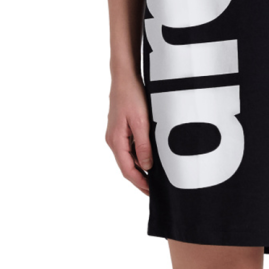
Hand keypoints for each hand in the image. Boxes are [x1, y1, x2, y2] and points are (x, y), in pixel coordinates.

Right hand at [105, 75, 153, 194]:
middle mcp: (113, 140)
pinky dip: (139, 154)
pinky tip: (149, 154)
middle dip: (140, 178)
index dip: (140, 183)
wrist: (124, 76)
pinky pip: (129, 146)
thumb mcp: (141, 122)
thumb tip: (147, 167)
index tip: (151, 192)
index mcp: (116, 141)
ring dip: (140, 166)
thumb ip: (144, 146)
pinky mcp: (120, 128)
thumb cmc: (131, 95)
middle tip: (155, 187)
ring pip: (129, 156)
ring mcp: (116, 134)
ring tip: (155, 174)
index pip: (128, 170)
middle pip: (127, 166)